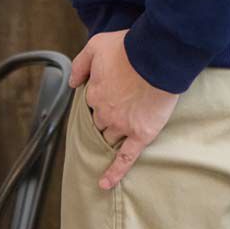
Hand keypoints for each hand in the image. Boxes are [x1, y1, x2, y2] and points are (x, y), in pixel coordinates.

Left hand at [68, 29, 179, 190]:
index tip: (108, 93)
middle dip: (105, 118)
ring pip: (109, 138)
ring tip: (119, 133)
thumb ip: (80, 63)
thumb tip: (71, 82)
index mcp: (94, 92)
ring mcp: (122, 125)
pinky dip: (114, 173)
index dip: (99, 98)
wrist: (157, 57)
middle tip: (117, 110)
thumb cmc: (130, 47)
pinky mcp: (140, 134)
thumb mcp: (96, 44)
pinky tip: (104, 184)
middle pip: (99, 122)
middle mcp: (104, 112)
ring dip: (110, 137)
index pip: (90, 102)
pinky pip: (124, 159)